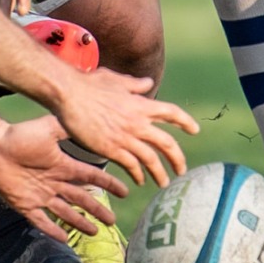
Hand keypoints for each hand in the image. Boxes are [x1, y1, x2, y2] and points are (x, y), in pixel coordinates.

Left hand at [0, 114, 125, 239]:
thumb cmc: (19, 135)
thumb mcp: (48, 129)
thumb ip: (67, 128)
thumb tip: (88, 122)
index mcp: (62, 165)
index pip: (90, 177)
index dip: (107, 185)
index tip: (124, 192)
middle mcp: (54, 182)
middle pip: (81, 199)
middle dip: (97, 210)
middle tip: (112, 221)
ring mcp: (40, 195)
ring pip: (65, 213)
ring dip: (80, 222)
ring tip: (95, 232)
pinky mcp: (25, 205)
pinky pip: (42, 221)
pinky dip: (53, 230)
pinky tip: (65, 239)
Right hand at [47, 67, 196, 188]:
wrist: (69, 94)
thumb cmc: (89, 83)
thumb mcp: (115, 80)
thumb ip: (134, 84)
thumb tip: (148, 83)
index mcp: (140, 104)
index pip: (171, 113)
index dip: (185, 122)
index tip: (195, 130)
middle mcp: (138, 122)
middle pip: (167, 143)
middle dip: (178, 158)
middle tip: (181, 169)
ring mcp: (126, 137)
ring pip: (152, 160)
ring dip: (160, 173)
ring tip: (163, 182)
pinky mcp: (112, 149)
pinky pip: (131, 166)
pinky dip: (138, 174)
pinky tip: (139, 180)